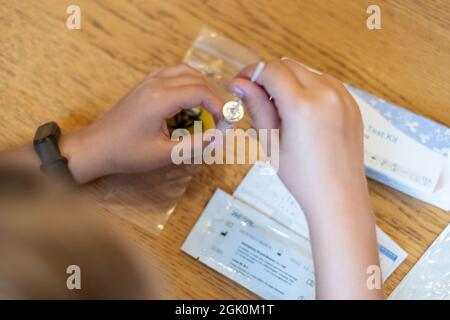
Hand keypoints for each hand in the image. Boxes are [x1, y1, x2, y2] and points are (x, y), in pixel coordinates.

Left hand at [61, 64, 222, 183]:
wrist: (96, 147)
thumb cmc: (127, 153)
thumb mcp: (164, 154)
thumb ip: (195, 146)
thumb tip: (220, 138)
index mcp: (160, 99)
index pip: (200, 92)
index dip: (218, 105)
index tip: (225, 122)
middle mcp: (155, 83)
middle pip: (196, 78)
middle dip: (213, 96)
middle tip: (220, 117)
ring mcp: (148, 81)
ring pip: (184, 71)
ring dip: (201, 86)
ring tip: (208, 108)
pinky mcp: (144, 84)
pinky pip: (171, 73)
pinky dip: (186, 81)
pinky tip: (188, 99)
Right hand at [229, 59, 366, 219]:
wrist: (338, 195)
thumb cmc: (302, 177)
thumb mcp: (271, 141)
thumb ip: (256, 106)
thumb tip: (239, 83)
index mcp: (303, 106)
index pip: (271, 70)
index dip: (251, 73)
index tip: (240, 82)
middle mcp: (327, 94)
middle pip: (288, 65)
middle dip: (267, 75)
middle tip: (254, 95)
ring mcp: (343, 97)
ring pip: (306, 71)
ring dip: (288, 80)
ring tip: (278, 108)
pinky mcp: (351, 103)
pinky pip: (324, 83)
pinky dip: (307, 88)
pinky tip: (300, 111)